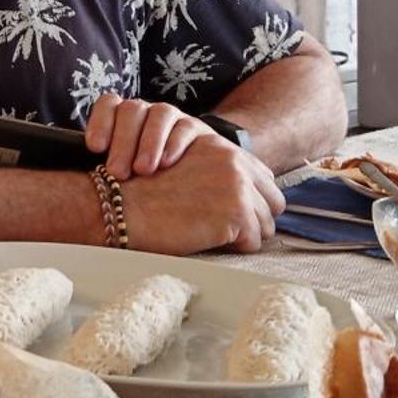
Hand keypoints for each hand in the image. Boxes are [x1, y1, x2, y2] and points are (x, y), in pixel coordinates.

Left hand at [84, 93, 208, 180]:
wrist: (195, 185)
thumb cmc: (147, 181)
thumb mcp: (123, 173)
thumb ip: (105, 166)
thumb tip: (73, 177)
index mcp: (124, 119)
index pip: (109, 104)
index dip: (100, 121)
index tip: (95, 147)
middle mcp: (148, 113)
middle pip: (132, 110)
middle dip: (123, 141)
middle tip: (117, 172)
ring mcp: (174, 118)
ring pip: (159, 114)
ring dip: (149, 141)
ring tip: (143, 169)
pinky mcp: (198, 130)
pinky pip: (185, 127)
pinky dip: (174, 143)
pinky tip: (166, 162)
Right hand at [114, 135, 285, 254]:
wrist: (123, 206)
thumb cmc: (145, 194)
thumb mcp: (187, 169)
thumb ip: (217, 175)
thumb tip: (242, 201)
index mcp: (224, 149)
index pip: (264, 179)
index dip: (254, 200)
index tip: (236, 215)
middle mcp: (237, 163)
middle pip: (274, 201)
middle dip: (257, 219)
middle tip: (231, 232)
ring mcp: (240, 187)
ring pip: (265, 225)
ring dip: (244, 235)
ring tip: (214, 237)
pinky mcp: (237, 213)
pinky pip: (253, 243)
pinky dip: (234, 248)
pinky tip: (209, 241)